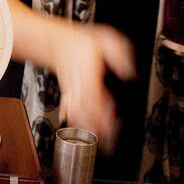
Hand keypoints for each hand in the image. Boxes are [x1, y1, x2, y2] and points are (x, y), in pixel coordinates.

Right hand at [50, 23, 135, 147]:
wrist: (55, 42)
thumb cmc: (82, 42)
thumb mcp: (106, 39)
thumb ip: (119, 54)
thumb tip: (128, 72)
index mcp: (88, 73)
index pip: (95, 97)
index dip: (102, 114)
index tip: (113, 126)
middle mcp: (78, 85)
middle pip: (85, 112)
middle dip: (97, 129)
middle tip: (110, 144)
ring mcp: (72, 92)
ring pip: (78, 115)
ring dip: (89, 131)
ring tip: (102, 144)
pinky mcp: (70, 95)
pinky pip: (73, 113)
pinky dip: (80, 126)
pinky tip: (89, 134)